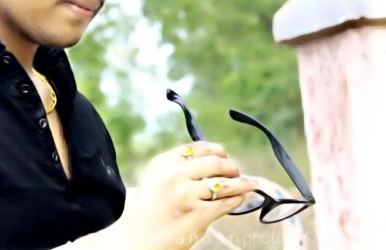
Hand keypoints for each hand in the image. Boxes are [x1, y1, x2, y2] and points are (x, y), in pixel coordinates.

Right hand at [117, 141, 255, 249]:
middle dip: (231, 166)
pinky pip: (227, 202)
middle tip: (236, 171)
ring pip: (226, 182)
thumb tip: (213, 159)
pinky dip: (238, 198)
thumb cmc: (149, 209)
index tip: (224, 155)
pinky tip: (240, 198)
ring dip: (242, 182)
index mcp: (164, 162)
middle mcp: (175, 175)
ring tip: (250, 182)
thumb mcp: (156, 178)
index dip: (217, 150)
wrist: (136, 238)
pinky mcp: (198, 215)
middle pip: (216, 162)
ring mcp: (187, 194)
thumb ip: (178, 166)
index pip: (199, 147)